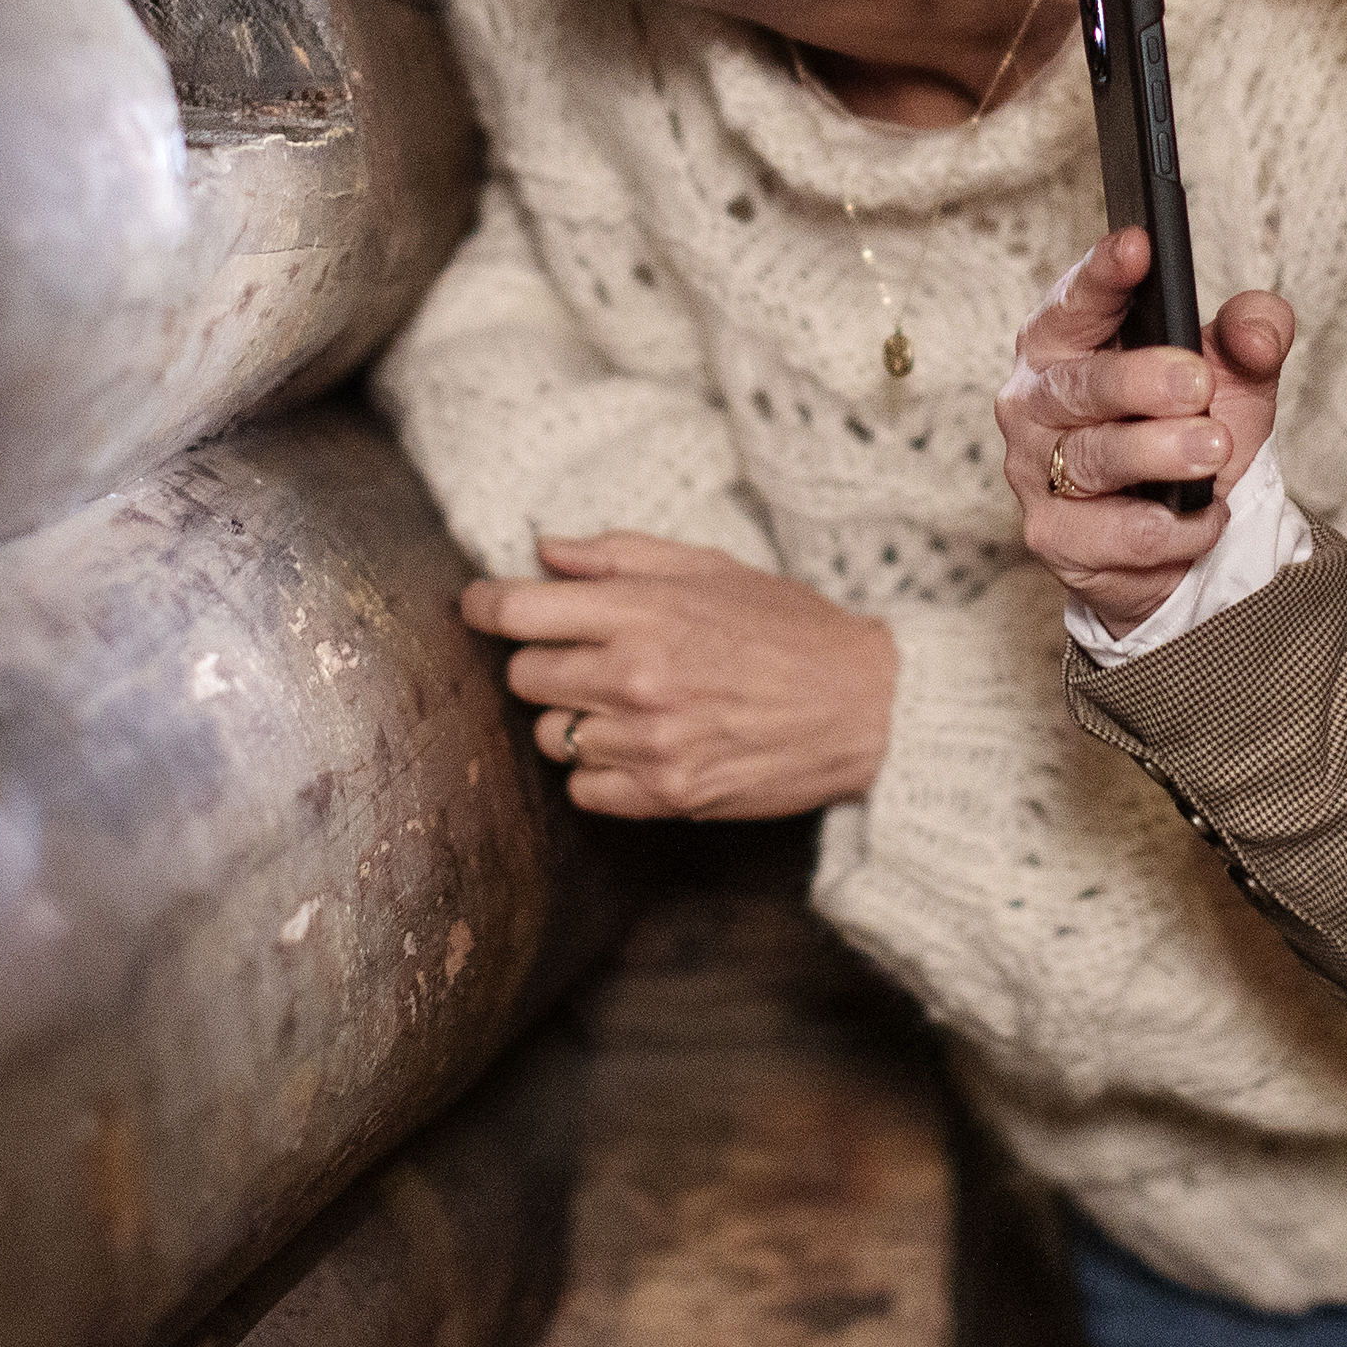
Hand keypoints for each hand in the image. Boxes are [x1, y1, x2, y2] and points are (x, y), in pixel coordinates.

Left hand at [458, 532, 893, 819]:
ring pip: (550, 736)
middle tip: (584, 655)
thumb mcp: (711, 566)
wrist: (866, 707)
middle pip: (524, 676)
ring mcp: (650, 744)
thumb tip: (543, 550)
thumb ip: (618, 556)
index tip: (480, 606)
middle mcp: (637, 679)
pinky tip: (637, 747)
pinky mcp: (667, 796)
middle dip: (543, 661)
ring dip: (573, 718)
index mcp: (644, 612)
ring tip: (624, 704)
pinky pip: (583, 790)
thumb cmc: (790, 628)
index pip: (518, 610)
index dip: (485, 605)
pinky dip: (598, 771)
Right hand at [1000, 226, 1293, 631]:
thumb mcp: (1230, 373)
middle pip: (1080, 385)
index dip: (1103, 273)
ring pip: (1093, 458)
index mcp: (1065, 340)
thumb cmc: (1186, 428)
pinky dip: (1169, 528)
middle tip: (1198, 383)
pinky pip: (1111, 534)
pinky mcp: (1052, 535)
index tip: (1139, 246)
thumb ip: (1252, 334)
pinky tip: (1203, 516)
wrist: (1179, 530)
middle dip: (1142, 381)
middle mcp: (1035, 400)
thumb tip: (1260, 333)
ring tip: (1214, 448)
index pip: (1076, 300)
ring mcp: (1034, 470)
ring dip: (1160, 454)